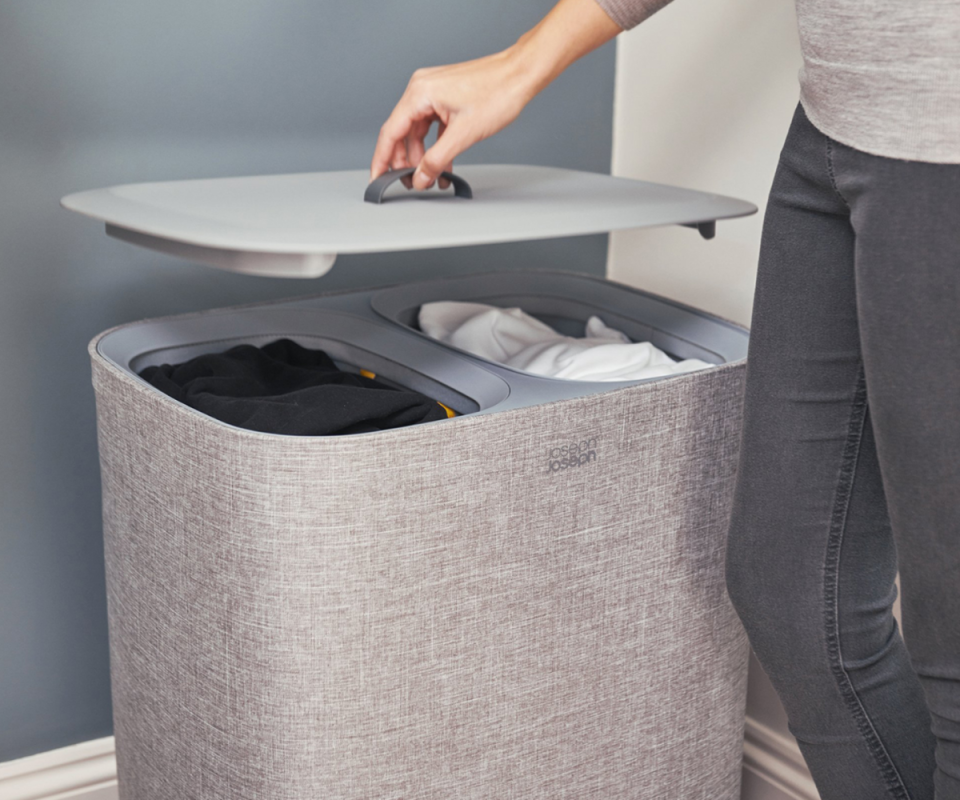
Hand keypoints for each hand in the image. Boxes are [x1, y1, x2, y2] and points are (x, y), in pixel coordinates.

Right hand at [370, 49, 536, 190]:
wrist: (520, 74)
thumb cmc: (497, 94)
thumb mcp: (463, 135)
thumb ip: (436, 160)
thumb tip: (420, 178)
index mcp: (419, 94)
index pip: (390, 133)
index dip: (382, 160)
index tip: (377, 179)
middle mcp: (421, 89)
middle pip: (401, 133)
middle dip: (405, 162)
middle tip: (411, 184)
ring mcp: (433, 92)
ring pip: (417, 132)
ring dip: (422, 156)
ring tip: (431, 178)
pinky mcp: (445, 97)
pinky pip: (431, 126)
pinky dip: (435, 146)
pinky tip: (443, 164)